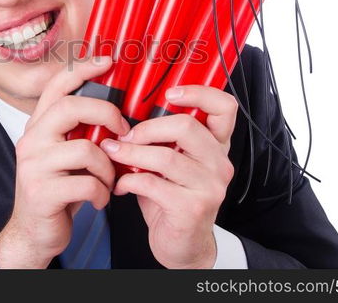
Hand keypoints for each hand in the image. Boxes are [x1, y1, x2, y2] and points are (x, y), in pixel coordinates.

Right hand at [0, 56, 128, 267]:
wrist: (33, 233)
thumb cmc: (57, 191)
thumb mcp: (64, 156)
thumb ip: (79, 133)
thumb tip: (116, 111)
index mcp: (38, 127)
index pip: (56, 86)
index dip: (81, 69)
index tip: (107, 62)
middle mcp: (31, 140)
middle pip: (70, 107)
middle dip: (106, 114)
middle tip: (123, 130)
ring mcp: (34, 166)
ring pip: (86, 149)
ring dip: (108, 167)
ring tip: (108, 181)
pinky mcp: (42, 192)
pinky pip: (87, 183)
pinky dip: (102, 193)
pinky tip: (99, 199)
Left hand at [99, 85, 237, 268]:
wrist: (182, 246)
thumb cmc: (172, 199)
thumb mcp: (171, 164)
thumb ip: (160, 139)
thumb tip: (123, 114)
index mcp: (216, 145)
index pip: (224, 107)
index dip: (199, 93)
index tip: (170, 92)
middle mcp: (219, 163)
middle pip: (186, 127)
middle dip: (147, 128)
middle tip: (126, 136)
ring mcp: (209, 187)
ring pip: (165, 157)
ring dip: (130, 154)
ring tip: (113, 155)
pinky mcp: (192, 208)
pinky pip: (151, 184)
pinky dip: (128, 181)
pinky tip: (120, 185)